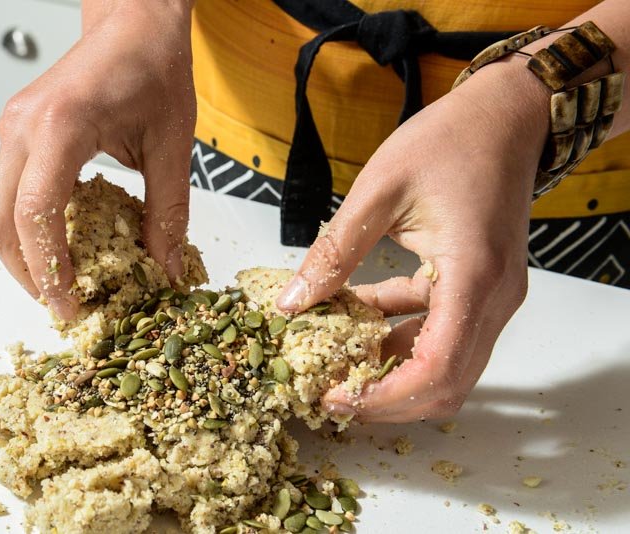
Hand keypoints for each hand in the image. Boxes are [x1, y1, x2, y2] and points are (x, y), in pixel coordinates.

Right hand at [0, 0, 194, 319]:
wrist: (134, 21)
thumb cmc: (153, 67)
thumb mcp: (173, 146)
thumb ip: (168, 212)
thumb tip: (166, 269)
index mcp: (60, 126)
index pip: (35, 215)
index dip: (49, 271)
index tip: (71, 307)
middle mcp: (23, 127)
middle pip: (0, 222)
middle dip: (28, 274)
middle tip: (66, 306)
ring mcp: (14, 128)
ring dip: (26, 254)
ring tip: (65, 283)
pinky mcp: (19, 132)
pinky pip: (11, 191)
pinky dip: (31, 226)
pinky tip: (65, 244)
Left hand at [277, 57, 549, 421]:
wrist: (507, 117)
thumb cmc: (450, 141)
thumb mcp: (378, 191)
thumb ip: (334, 251)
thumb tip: (291, 302)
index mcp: (472, 275)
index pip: (435, 370)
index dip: (382, 397)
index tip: (333, 397)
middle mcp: (493, 299)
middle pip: (445, 385)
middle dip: (384, 399)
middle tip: (329, 391)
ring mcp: (493, 298)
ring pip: (445, 366)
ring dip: (390, 370)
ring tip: (334, 357)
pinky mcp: (483, 290)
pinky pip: (441, 333)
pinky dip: (399, 335)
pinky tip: (358, 315)